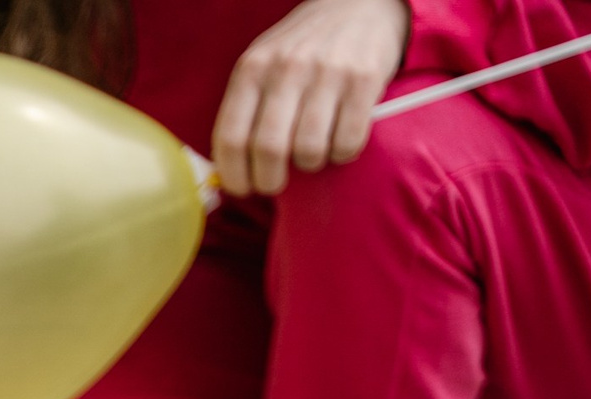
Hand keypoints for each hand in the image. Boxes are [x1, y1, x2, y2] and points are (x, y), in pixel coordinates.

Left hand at [212, 0, 409, 195]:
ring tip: (311, 154)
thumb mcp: (263, 64)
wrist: (360, 4)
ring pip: (308, 150)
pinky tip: (339, 142)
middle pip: (268, 149)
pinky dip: (342, 154)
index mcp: (252, 69)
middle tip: (275, 183)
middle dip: (270, 180)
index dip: (234, 175)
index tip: (243, 189)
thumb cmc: (302, 47)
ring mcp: (327, 73)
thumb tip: (227, 172)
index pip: (231, 138)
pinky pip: (347, 141)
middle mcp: (287, 69)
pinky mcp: (363, 80)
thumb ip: (244, 108)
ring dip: (309, 165)